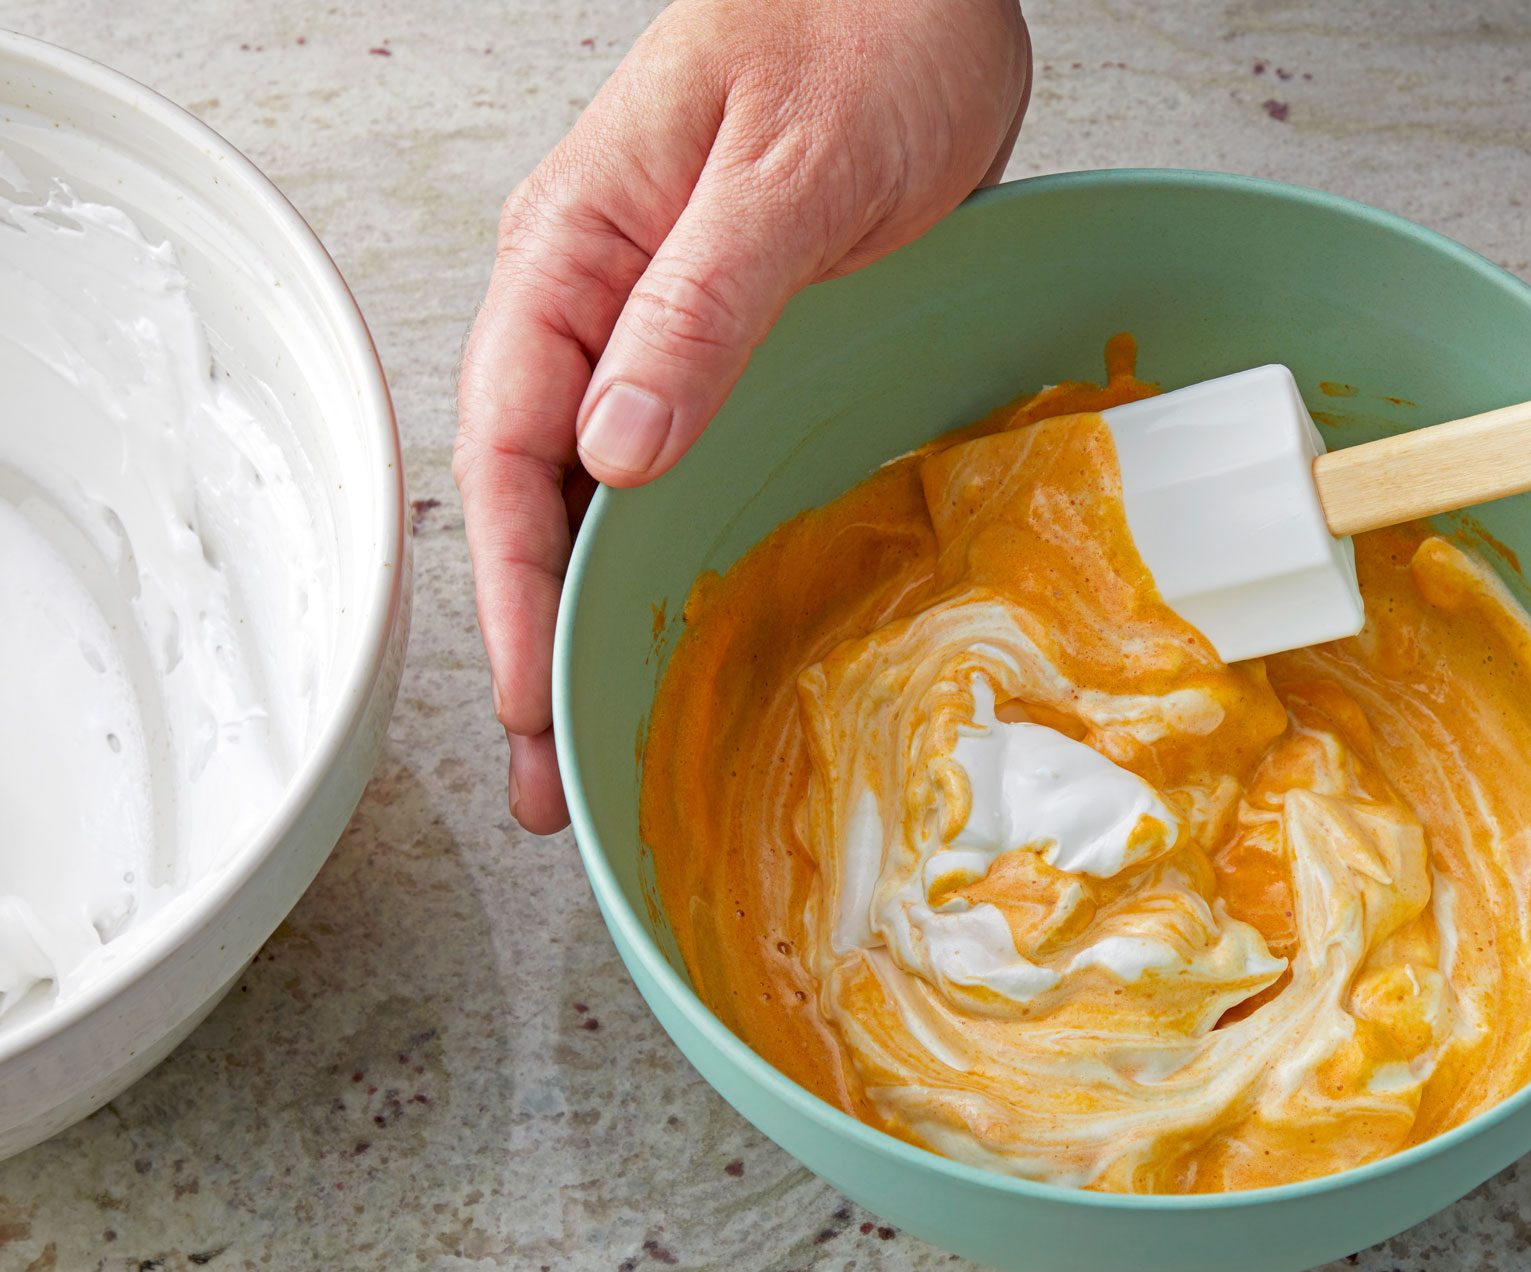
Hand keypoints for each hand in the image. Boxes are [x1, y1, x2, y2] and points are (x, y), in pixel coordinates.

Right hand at [455, 0, 1031, 831]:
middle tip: (549, 777)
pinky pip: (678, 466)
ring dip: (597, 618)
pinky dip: (666, 556)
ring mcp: (665, 326)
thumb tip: (614, 447)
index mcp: (576, 251)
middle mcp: (601, 298)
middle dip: (536, 639)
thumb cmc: (859, 29)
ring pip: (602, 495)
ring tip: (598, 738)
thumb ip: (697, 307)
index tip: (531, 698)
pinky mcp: (735, 342)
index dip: (514, 586)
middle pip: (539, 494)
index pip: (510, 443)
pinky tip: (681, 625)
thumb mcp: (785, 173)